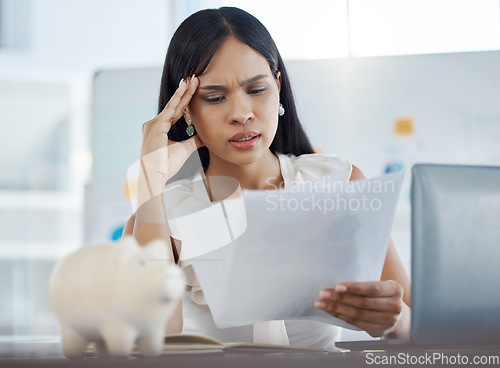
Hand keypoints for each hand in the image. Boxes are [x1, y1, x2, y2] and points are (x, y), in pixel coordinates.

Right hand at [140, 75, 203, 195]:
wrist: (155, 174)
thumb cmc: (166, 165)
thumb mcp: (184, 150)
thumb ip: (193, 141)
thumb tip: (204, 137)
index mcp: (160, 129)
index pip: (176, 112)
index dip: (186, 101)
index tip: (194, 90)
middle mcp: (155, 123)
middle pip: (175, 105)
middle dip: (185, 92)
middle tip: (195, 78)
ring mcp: (154, 123)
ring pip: (173, 104)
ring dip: (184, 91)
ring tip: (193, 80)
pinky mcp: (156, 125)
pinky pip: (171, 109)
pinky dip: (178, 98)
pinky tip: (185, 88)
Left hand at [314, 280, 409, 338]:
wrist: (398, 316)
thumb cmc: (383, 296)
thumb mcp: (382, 285)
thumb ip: (367, 282)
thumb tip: (339, 275)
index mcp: (395, 290)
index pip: (372, 288)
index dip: (354, 287)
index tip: (337, 286)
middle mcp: (394, 306)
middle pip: (362, 302)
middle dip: (340, 298)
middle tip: (324, 293)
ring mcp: (388, 321)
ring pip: (357, 314)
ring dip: (336, 308)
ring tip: (322, 303)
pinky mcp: (378, 331)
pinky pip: (355, 323)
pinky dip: (340, 316)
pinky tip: (330, 311)